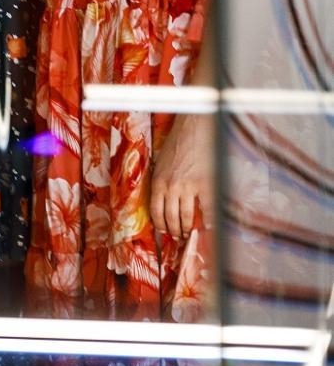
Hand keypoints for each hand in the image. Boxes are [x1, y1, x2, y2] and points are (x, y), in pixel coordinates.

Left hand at [150, 114, 212, 240]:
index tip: (165, 231)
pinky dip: (208, 221)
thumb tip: (163, 200)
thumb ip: (162, 181)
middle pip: (171, 218)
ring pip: (187, 217)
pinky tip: (209, 226)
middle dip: (175, 231)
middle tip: (179, 236)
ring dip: (188, 228)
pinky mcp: (205, 185)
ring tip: (190, 233)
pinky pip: (207, 210)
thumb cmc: (176, 143)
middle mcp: (171, 187)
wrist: (193, 129)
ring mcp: (188, 187)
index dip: (161, 225)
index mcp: (158, 182)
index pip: (156, 212)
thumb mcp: (161, 163)